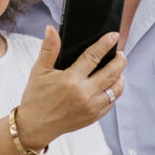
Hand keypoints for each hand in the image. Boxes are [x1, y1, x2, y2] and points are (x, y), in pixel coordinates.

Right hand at [16, 26, 125, 148]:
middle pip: (112, 72)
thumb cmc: (36, 97)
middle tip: (120, 54)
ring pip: (116, 89)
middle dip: (120, 60)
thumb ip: (48, 49)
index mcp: (71, 80)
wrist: (35, 126)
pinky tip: (109, 86)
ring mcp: (91, 107)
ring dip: (120, 76)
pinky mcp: (93, 117)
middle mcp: (84, 94)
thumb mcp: (39, 71)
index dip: (106, 44)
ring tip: (117, 70)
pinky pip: (111, 102)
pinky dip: (113, 92)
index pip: (94, 56)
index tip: (114, 36)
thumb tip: (51, 29)